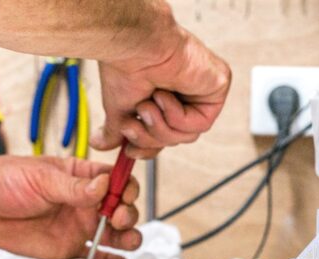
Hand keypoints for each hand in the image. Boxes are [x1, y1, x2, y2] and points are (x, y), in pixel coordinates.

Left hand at [0, 156, 140, 258]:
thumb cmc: (6, 182)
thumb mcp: (41, 178)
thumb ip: (73, 187)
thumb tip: (103, 186)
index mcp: (80, 177)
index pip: (115, 180)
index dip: (125, 188)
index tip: (123, 195)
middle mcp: (84, 202)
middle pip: (120, 209)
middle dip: (127, 214)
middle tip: (118, 218)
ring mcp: (77, 226)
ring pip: (113, 234)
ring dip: (127, 237)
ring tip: (127, 241)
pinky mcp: (66, 248)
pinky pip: (93, 257)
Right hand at [91, 29, 230, 158]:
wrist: (134, 48)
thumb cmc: (126, 68)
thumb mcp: (118, 108)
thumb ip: (116, 129)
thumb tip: (102, 144)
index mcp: (163, 96)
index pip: (163, 134)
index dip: (147, 147)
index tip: (130, 150)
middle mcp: (184, 93)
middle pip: (174, 139)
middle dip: (150, 137)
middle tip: (132, 125)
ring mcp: (202, 90)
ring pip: (187, 135)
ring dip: (161, 127)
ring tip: (147, 105)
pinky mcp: (216, 87)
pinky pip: (200, 124)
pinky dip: (177, 116)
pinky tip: (164, 97)